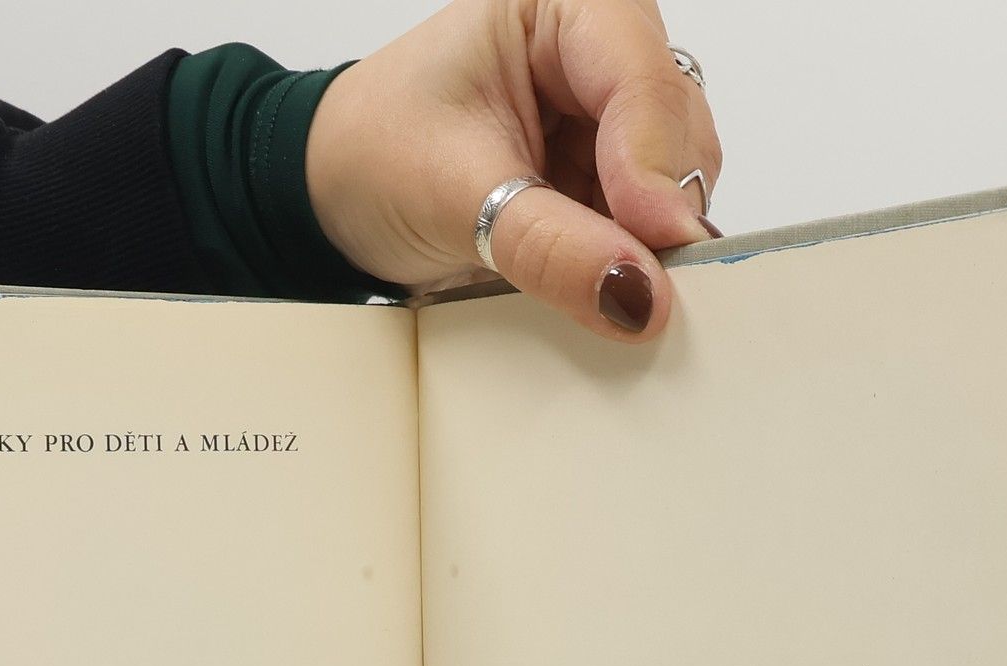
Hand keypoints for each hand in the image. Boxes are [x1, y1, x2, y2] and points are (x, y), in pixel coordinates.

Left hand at [307, 0, 722, 339]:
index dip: (655, 169)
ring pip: (674, 181)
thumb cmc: (373, 155)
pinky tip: (590, 279)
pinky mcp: (602, 174)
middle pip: (675, 131)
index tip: (659, 245)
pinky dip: (626, 259)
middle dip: (657, 213)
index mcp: (562, 8)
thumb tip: (635, 295)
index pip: (640, 81)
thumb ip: (552, 249)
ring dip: (644, 243)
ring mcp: (606, 116)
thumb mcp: (456, 199)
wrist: (331, 193)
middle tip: (635, 285)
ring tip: (588, 278)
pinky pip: (644, 224)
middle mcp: (597, 49)